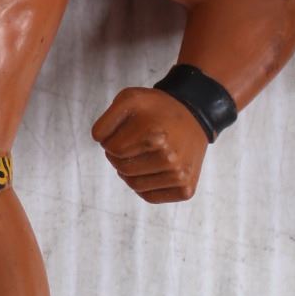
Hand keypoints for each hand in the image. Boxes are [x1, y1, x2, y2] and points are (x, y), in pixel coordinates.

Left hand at [91, 87, 208, 202]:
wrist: (195, 115)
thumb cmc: (158, 109)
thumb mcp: (130, 99)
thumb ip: (107, 118)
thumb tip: (99, 140)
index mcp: (154, 135)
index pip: (112, 148)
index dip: (112, 140)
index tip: (124, 133)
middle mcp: (170, 158)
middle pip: (122, 168)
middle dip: (120, 156)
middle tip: (133, 144)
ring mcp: (179, 176)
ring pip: (134, 185)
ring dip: (131, 172)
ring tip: (143, 155)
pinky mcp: (186, 189)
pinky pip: (149, 196)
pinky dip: (145, 185)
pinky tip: (154, 168)